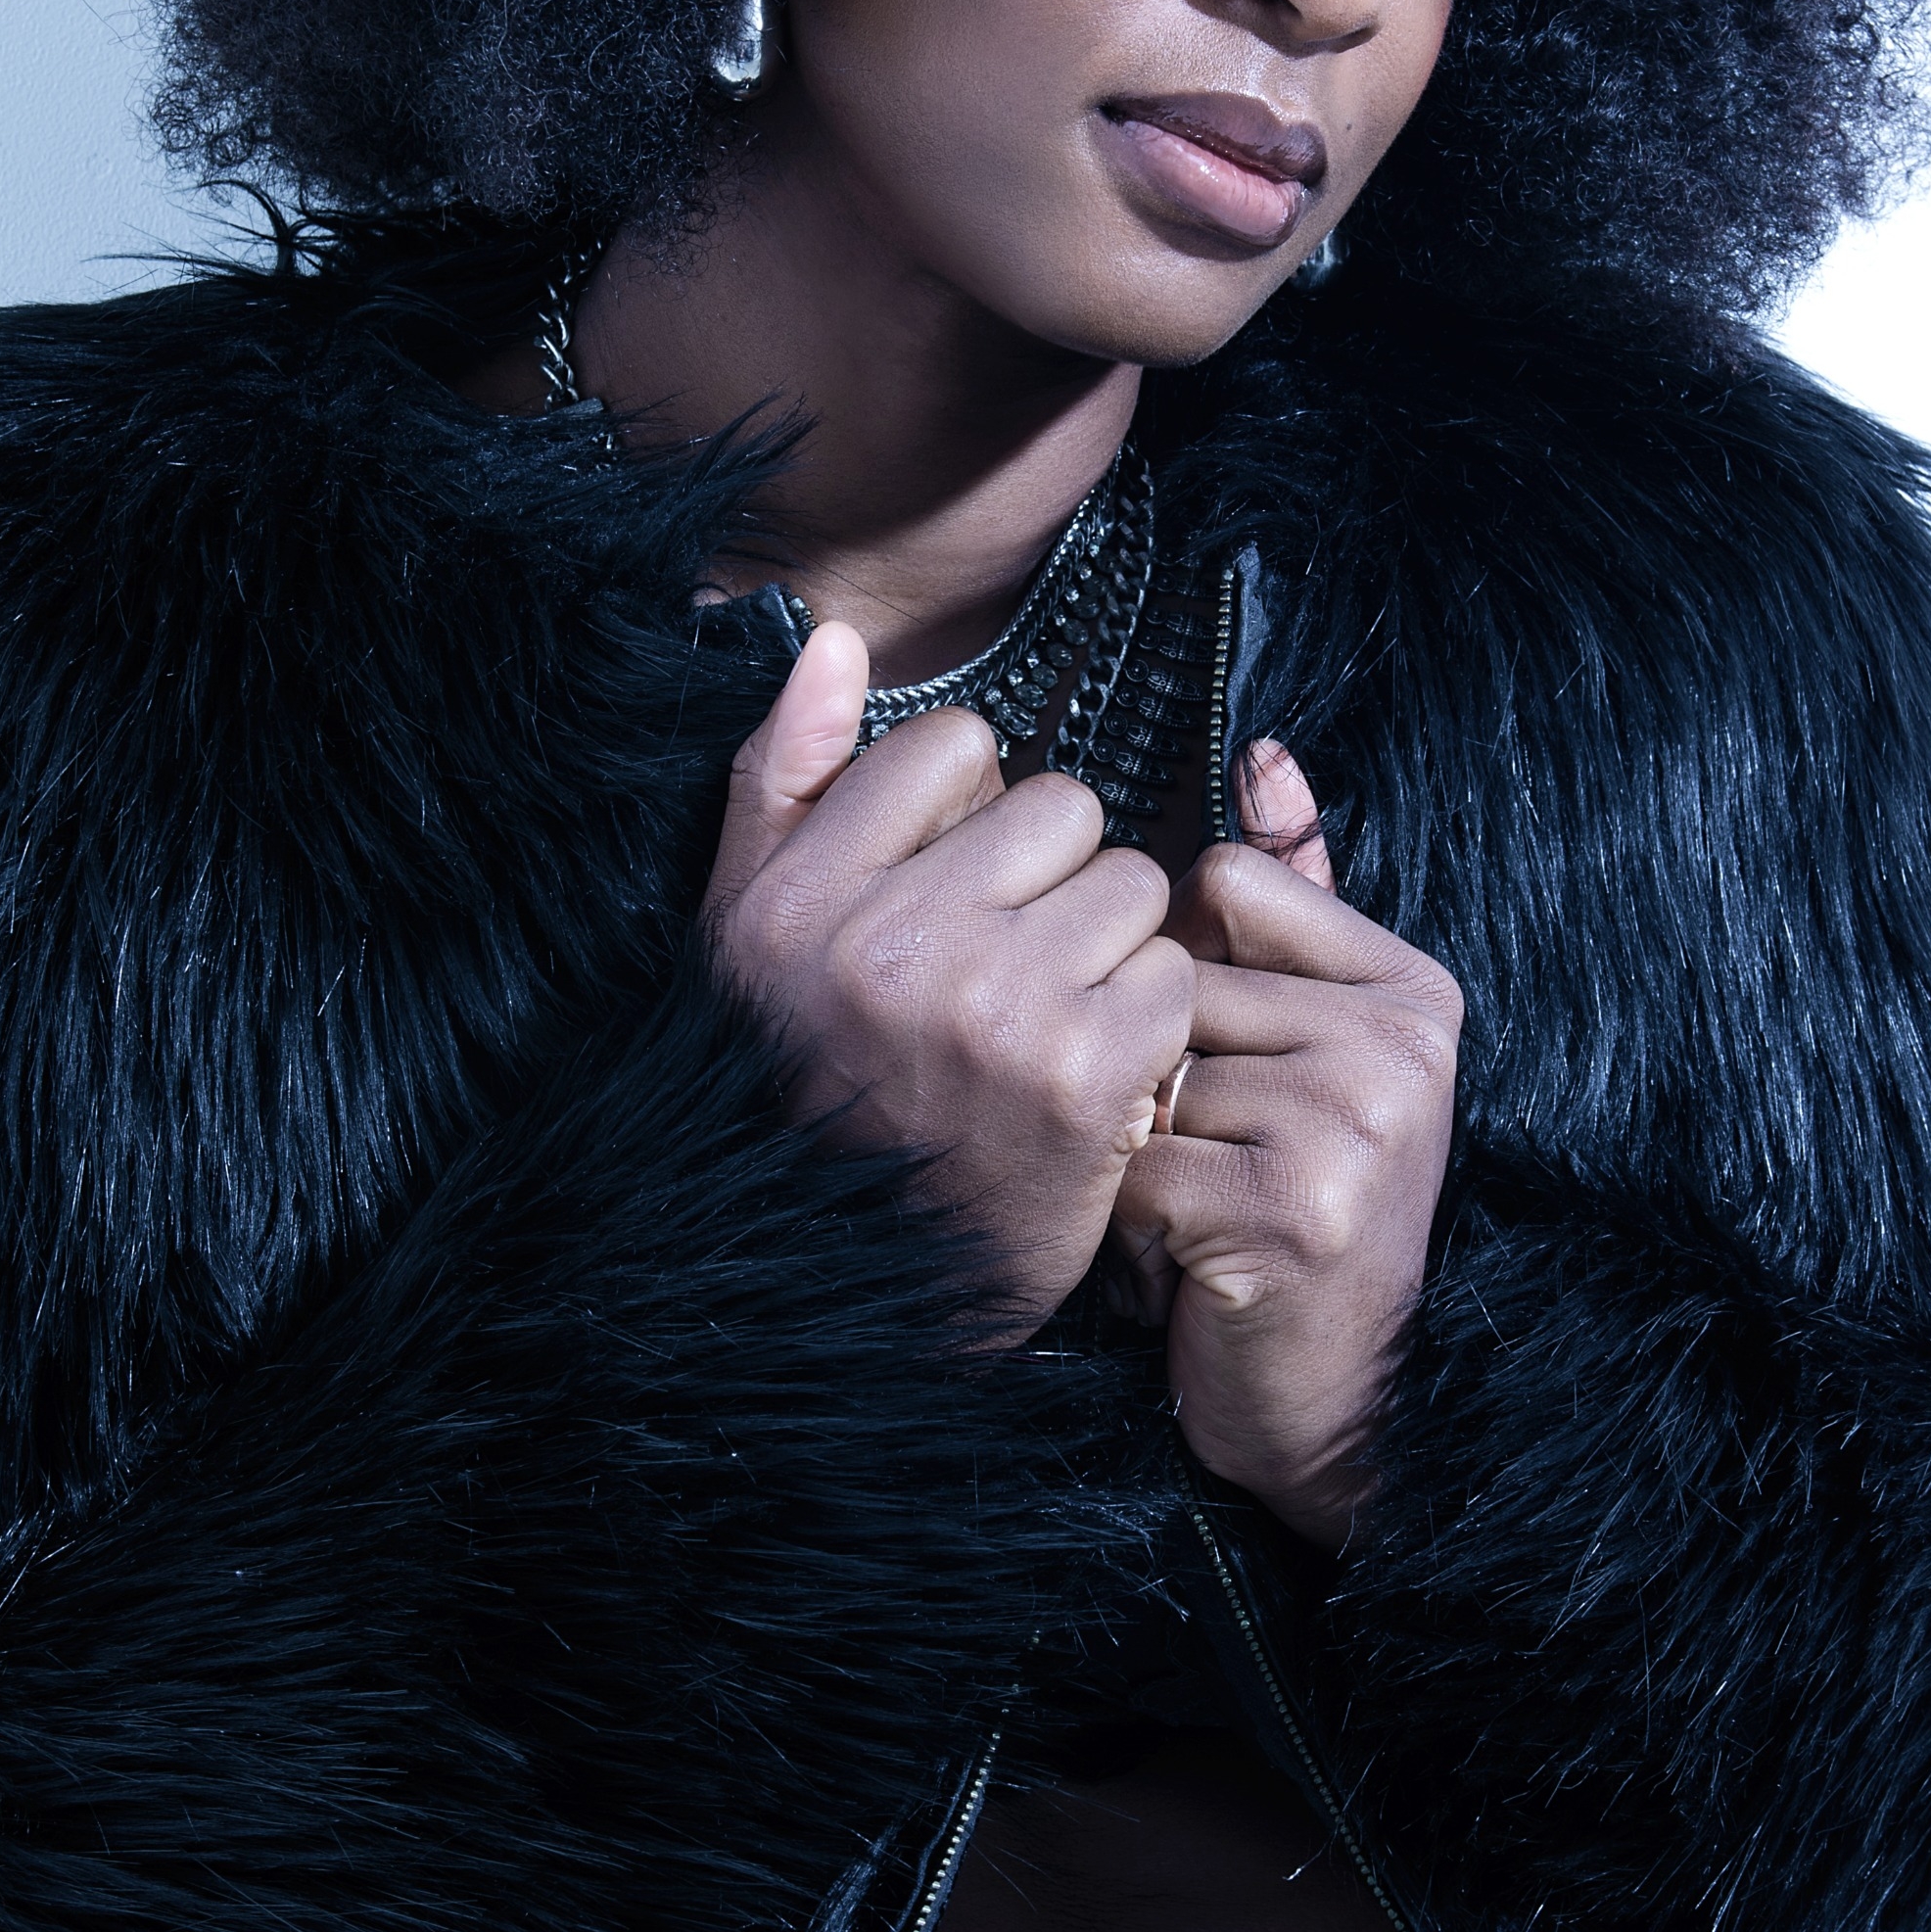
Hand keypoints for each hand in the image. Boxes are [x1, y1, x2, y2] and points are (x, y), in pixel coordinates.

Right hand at [701, 622, 1194, 1332]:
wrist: (873, 1291)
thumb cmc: (818, 1092)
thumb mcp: (755, 940)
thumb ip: (786, 780)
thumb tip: (834, 639)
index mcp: (796, 901)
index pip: (954, 745)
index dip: (979, 814)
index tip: (959, 896)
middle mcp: (886, 944)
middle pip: (1062, 805)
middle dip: (1059, 879)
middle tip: (1017, 971)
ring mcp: (990, 1007)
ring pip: (1133, 886)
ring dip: (1116, 952)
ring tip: (1056, 1023)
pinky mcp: (1084, 1073)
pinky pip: (1175, 977)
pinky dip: (1155, 1029)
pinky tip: (1098, 1078)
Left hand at [1108, 746, 1460, 1546]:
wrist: (1338, 1404)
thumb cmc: (1299, 1209)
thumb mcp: (1314, 1044)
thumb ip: (1293, 905)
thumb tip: (1263, 750)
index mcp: (1413, 986)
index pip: (1220, 886)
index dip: (1184, 973)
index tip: (1239, 1066)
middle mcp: (1402, 1044)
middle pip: (1172, 983)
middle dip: (1156, 1077)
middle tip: (1221, 1163)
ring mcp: (1356, 1125)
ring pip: (1145, 1073)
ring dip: (1141, 1151)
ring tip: (1210, 1211)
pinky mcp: (1294, 1210)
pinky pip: (1135, 1163)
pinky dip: (1132, 1224)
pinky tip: (1192, 1263)